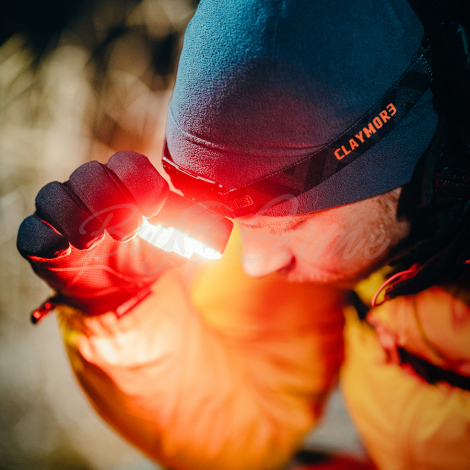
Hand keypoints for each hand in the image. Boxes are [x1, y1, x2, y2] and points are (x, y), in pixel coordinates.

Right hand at [17, 151, 182, 317]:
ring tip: (96, 242)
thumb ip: (197, 229)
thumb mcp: (179, 242)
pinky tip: (64, 250)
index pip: (126, 163)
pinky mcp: (42, 241)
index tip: (154, 208)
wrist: (125, 289)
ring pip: (53, 194)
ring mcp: (63, 214)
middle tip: (128, 230)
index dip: (139, 181)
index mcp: (125, 183)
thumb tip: (221, 227)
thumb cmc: (151, 255)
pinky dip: (45, 238)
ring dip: (77, 217)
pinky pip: (31, 231)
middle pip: (89, 173)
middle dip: (109, 200)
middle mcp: (91, 191)